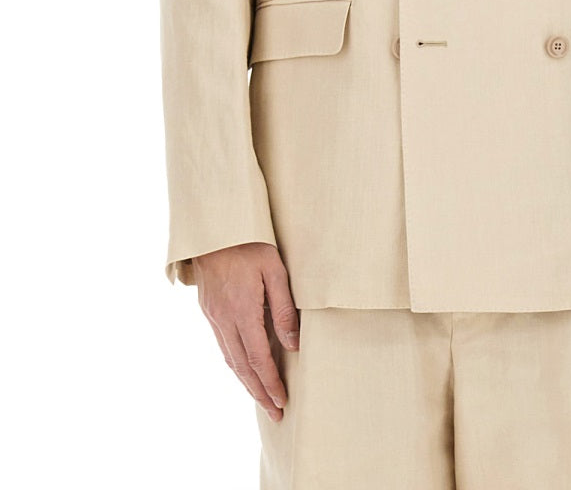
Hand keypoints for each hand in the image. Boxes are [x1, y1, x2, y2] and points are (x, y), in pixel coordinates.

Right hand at [192, 241, 299, 421]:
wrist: (216, 228)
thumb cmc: (250, 243)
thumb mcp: (275, 270)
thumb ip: (283, 308)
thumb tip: (292, 345)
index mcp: (242, 310)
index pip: (258, 358)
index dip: (270, 383)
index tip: (282, 400)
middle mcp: (224, 318)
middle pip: (241, 366)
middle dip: (258, 392)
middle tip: (274, 412)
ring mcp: (213, 315)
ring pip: (229, 358)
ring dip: (246, 382)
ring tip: (261, 398)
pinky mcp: (208, 310)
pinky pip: (222, 345)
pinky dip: (235, 363)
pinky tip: (244, 369)